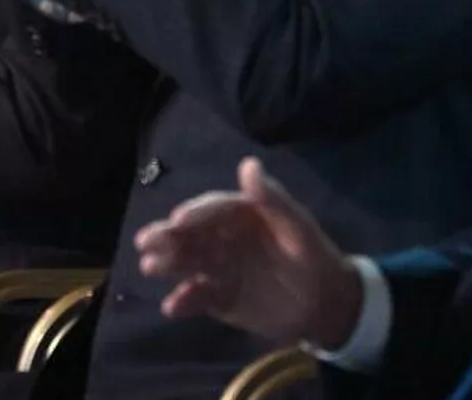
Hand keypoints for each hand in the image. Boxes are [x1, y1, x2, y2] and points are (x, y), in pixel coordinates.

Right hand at [134, 158, 362, 349]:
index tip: (178, 220)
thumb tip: (248, 164)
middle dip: (165, 237)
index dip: (194, 213)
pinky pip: (197, 296)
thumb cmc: (313, 257)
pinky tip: (172, 307)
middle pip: (189, 235)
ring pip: (185, 263)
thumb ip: (273, 199)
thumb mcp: (298, 227)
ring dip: (166, 264)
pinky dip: (183, 301)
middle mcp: (221, 238)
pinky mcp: (218, 297)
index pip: (211, 210)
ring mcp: (218, 268)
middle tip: (145, 241)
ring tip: (150, 267)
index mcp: (239, 215)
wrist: (327, 305)